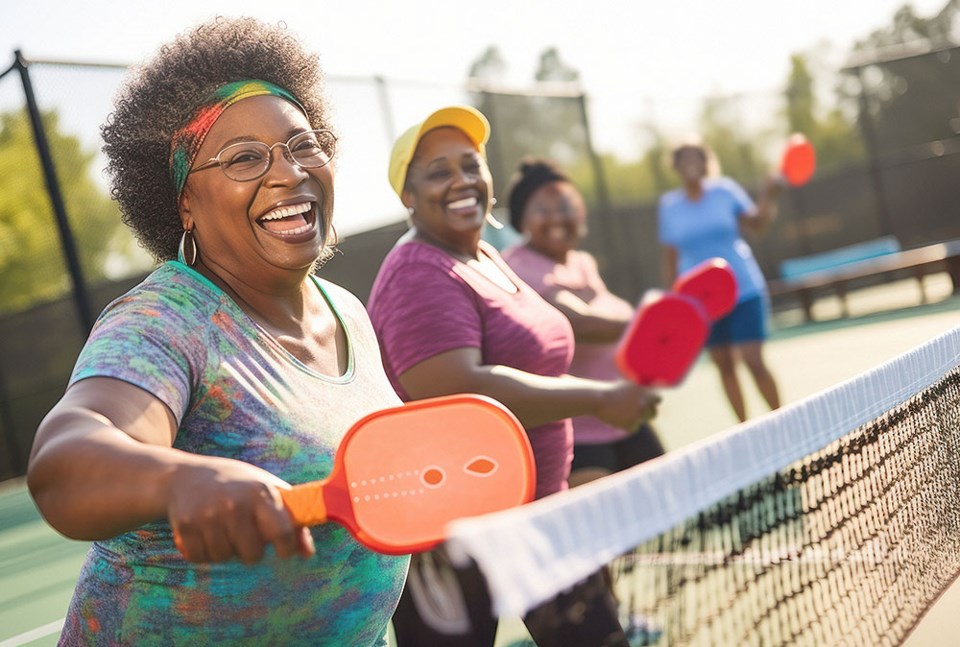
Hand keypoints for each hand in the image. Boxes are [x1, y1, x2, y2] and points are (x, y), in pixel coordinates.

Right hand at [167, 456, 314, 563]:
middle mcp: (235, 503)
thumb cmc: (236, 485)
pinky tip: (204, 533)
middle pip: (253, 554)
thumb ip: (291, 520)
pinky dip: (203, 552)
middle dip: (251, 550)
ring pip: (225, 557)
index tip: (282, 550)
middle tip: (245, 534)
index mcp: (260, 492)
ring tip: (222, 529)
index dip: (286, 548)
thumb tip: (308, 553)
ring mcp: (208, 515)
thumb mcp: (265, 491)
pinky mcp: (185, 526)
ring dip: (225, 550)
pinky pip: (200, 558)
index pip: (283, 532)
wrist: (184, 476)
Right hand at [595, 380, 660, 430]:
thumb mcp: (627, 384)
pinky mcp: (631, 425)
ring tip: (621, 412)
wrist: (598, 399)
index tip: (649, 403)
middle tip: (639, 412)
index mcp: (646, 393)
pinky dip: (627, 425)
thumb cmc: (611, 389)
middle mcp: (645, 404)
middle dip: (648, 413)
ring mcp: (639, 415)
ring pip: (642, 420)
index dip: (653, 401)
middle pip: (653, 413)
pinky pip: (634, 428)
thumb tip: (651, 387)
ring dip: (635, 418)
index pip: (658, 400)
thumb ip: (640, 389)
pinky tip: (617, 418)